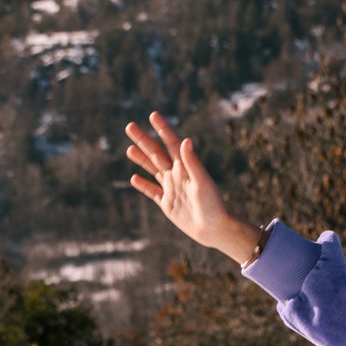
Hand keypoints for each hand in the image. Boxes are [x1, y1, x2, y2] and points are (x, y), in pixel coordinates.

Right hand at [125, 111, 259, 262]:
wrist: (216, 230)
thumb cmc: (214, 206)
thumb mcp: (202, 183)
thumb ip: (193, 162)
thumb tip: (185, 140)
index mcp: (186, 168)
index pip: (171, 144)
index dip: (163, 129)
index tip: (153, 115)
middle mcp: (178, 176)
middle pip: (157, 154)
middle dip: (144, 140)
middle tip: (129, 126)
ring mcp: (172, 190)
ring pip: (153, 170)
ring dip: (141, 159)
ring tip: (129, 149)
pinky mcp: (169, 205)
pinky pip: (153, 192)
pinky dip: (143, 185)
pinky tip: (133, 178)